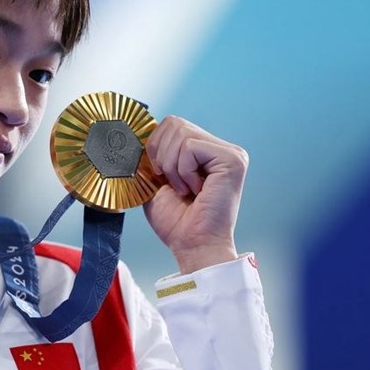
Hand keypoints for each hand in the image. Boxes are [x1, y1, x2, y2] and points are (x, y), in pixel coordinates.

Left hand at [143, 116, 247, 272]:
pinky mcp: (233, 160)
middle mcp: (221, 148)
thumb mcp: (154, 180)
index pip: (171, 124)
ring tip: (185, 189)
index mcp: (204, 150)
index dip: (154, 146)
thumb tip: (135, 132)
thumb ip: (151, 154)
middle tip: (172, 183)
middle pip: (174, 123)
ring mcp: (231, 153)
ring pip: (181, 133)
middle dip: (161, 155)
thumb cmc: (175, 220)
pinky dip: (183, 171)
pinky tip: (195, 190)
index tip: (160, 176)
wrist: (191, 246)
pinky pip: (190, 147)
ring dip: (172, 166)